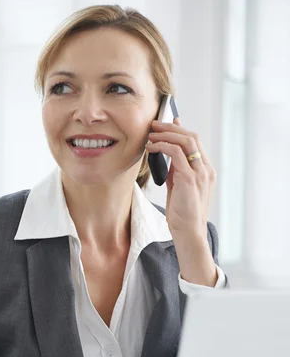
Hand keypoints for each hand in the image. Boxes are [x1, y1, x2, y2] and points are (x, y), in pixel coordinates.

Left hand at [145, 118, 216, 237]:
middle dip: (171, 128)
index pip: (195, 142)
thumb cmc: (182, 214)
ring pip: (186, 141)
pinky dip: (163, 146)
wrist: (188, 233)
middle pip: (192, 137)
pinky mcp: (190, 179)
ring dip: (166, 134)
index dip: (180, 130)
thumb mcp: (179, 187)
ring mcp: (200, 174)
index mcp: (205, 171)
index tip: (167, 123)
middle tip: (154, 125)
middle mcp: (206, 170)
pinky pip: (176, 153)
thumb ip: (176, 170)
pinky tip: (152, 148)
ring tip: (151, 135)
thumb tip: (167, 154)